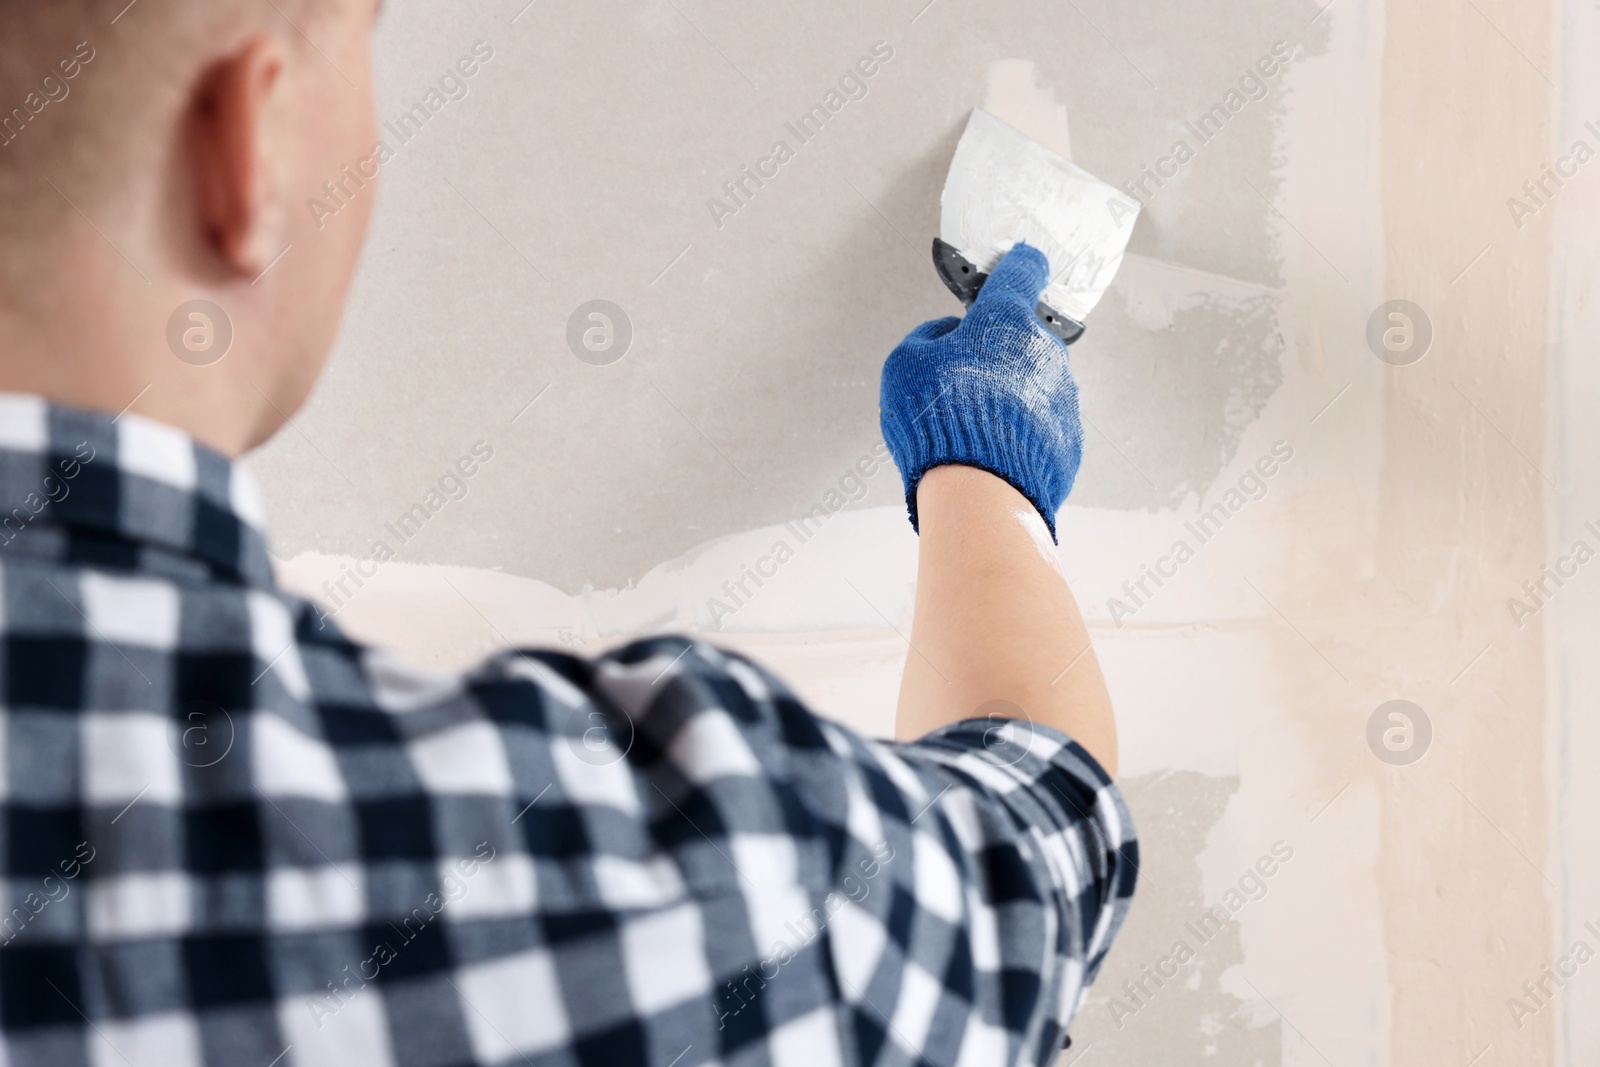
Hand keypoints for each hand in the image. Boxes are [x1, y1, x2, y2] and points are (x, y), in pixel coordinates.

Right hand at [879, 242, 1083, 540]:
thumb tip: (948, 335)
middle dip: (995, 352)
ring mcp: (1063, 395)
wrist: (980, 493)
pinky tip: (995, 452)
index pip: (1022, 272)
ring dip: (1009, 395)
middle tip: (960, 383)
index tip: (1020, 261)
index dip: (1018, 263)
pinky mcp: (1070, 436)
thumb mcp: (904, 364)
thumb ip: (928, 337)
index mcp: (1005, 321)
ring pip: (1033, 382)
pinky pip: (1042, 422)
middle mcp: (1044, 350)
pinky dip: (1021, 431)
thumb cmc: (938, 420)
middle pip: (1020, 338)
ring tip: (975, 428)